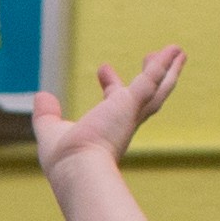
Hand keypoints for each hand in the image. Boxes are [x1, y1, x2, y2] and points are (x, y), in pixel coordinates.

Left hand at [33, 44, 183, 182]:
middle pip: (144, 96)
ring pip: (157, 89)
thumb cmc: (65, 160)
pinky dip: (164, 64)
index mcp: (106, 130)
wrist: (77, 169)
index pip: (112, 102)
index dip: (110, 84)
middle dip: (150, 77)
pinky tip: (173, 50)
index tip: (103, 68)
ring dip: (168, 71)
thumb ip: (47, 114)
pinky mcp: (131, 104)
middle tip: (152, 56)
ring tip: (178, 51)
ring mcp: (130, 114)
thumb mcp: (50, 131)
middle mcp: (123, 123)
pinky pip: (152, 79)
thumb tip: (42, 96)